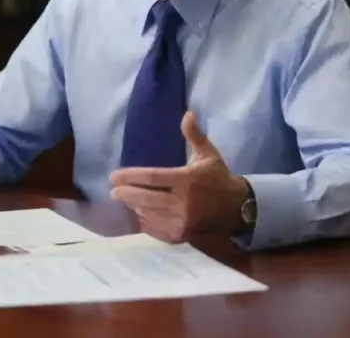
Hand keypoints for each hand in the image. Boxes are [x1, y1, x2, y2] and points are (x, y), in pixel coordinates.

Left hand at [110, 111, 249, 242]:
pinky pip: (156, 230)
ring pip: (149, 214)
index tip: (114, 176)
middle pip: (146, 198)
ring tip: (123, 200)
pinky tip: (138, 214)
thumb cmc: (218, 179)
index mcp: (187, 180)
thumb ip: (194, 136)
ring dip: (134, 207)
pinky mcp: (182, 236)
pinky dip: (145, 222)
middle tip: (113, 190)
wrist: (237, 208)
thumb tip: (188, 113)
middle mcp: (183, 202)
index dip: (131, 176)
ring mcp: (182, 221)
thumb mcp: (208, 155)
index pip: (153, 177)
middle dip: (126, 194)